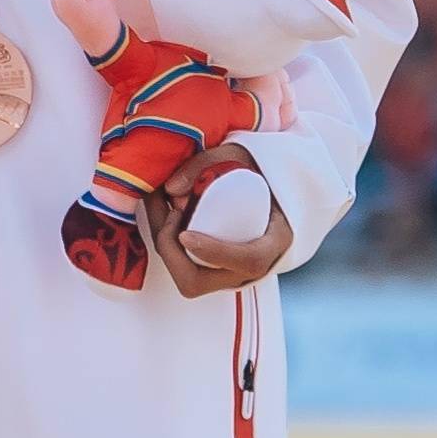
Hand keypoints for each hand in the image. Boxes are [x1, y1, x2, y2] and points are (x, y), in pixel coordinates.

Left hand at [148, 169, 288, 295]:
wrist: (265, 189)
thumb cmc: (254, 173)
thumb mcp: (237, 155)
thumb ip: (206, 164)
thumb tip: (171, 191)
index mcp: (275, 242)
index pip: (249, 260)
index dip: (215, 252)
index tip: (186, 234)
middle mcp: (250, 270)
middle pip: (200, 282)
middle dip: (171, 250)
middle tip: (171, 210)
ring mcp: (228, 277)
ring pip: (184, 279)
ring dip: (164, 245)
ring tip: (163, 205)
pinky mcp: (211, 274)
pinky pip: (181, 270)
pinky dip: (166, 244)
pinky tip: (161, 213)